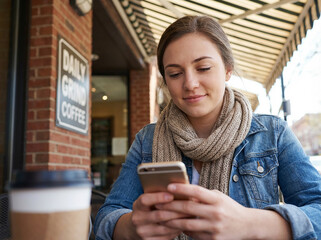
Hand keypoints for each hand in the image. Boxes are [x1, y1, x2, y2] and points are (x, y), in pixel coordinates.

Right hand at [130, 191, 188, 239]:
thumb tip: (178, 189)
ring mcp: (143, 232)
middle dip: (176, 210)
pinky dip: (177, 230)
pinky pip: (167, 236)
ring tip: (191, 215)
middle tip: (190, 206)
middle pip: (159, 215)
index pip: (145, 200)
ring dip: (180, 221)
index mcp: (137, 206)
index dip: (158, 197)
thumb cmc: (146, 210)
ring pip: (165, 227)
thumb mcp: (147, 201)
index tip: (171, 195)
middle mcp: (138, 220)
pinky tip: (184, 224)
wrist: (134, 229)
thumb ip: (158, 195)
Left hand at [155, 184, 290, 239]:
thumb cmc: (229, 207)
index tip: (169, 186)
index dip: (181, 189)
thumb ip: (203, 195)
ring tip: (161, 217)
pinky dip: (184, 230)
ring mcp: (214, 228)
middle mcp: (216, 213)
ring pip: (187, 224)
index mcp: (217, 199)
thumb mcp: (218, 197)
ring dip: (172, 221)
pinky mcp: (213, 239)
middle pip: (188, 208)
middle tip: (158, 203)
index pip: (196, 192)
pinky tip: (176, 227)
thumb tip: (183, 192)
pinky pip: (193, 235)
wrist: (247, 225)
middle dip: (171, 206)